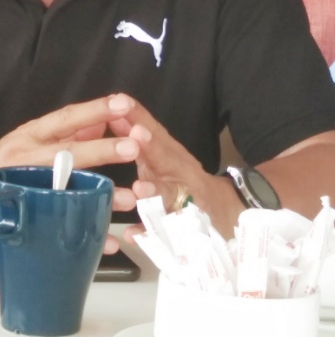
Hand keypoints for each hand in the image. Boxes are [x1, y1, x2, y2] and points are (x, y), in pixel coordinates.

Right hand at [0, 94, 142, 236]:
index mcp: (28, 137)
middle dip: (101, 150)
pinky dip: (84, 235)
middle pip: (68, 152)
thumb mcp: (27, 140)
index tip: (122, 105)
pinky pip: (56, 228)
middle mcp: (26, 159)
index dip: (93, 111)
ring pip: (66, 190)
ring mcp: (24, 189)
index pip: (64, 119)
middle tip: (131, 147)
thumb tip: (98, 121)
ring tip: (127, 199)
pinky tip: (104, 240)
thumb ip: (62, 134)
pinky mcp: (20, 218)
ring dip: (99, 196)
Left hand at [103, 94, 244, 242]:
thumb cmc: (183, 180)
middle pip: (166, 159)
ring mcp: (184, 200)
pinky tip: (131, 234)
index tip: (123, 102)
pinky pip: (164, 232)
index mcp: (172, 155)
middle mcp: (179, 174)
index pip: (156, 132)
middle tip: (136, 135)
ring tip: (139, 188)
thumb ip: (141, 141)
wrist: (224, 211)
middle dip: (151, 148)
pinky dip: (148, 233)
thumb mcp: (165, 157)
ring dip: (154, 191)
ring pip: (169, 195)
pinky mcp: (183, 228)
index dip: (141, 117)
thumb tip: (114, 116)